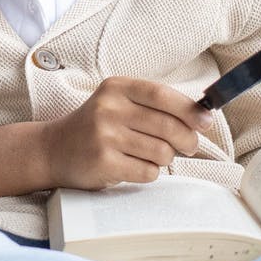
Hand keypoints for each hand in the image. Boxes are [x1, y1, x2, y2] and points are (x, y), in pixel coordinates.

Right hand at [41, 76, 218, 190]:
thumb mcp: (118, 103)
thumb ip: (154, 106)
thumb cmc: (96, 127)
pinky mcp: (103, 162)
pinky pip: (148, 172)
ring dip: (166, 159)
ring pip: (162, 152)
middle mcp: (109, 109)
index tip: (206, 122)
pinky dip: (150, 172)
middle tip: (189, 146)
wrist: (53, 150)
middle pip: (168, 126)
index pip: (162, 95)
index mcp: (116, 88)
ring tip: (152, 156)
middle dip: (188, 140)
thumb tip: (202, 117)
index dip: (190, 110)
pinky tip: (135, 166)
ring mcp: (104, 136)